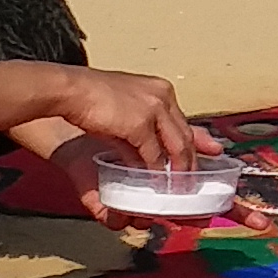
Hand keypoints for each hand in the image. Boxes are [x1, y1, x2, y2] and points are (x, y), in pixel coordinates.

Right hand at [0, 64, 201, 168]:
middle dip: (191, 161)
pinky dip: (155, 172)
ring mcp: (154, 109)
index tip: (208, 157)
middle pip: (185, 136)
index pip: (184, 121)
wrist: (70, 89)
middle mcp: (163, 97)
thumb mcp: (126, 105)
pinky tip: (156, 183)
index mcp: (161, 90)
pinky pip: (153, 155)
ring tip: (179, 188)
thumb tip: (151, 150)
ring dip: (178, 170)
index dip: (195, 143)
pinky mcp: (140, 123)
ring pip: (175, 147)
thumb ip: (144, 122)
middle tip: (193, 181)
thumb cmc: (91, 96)